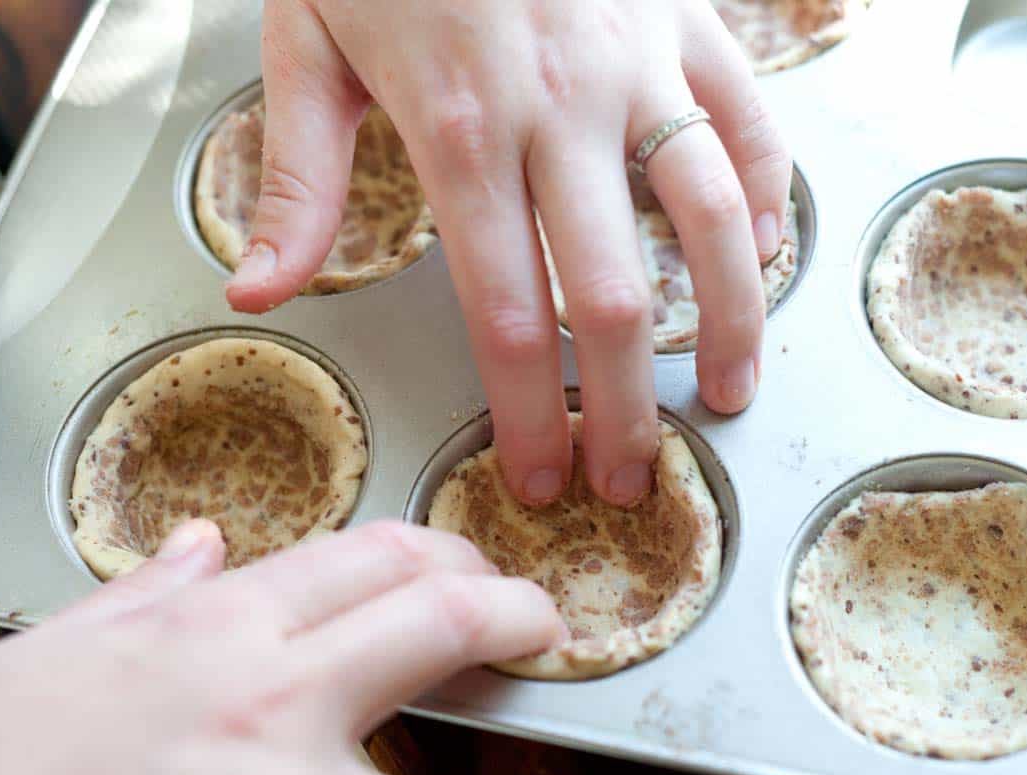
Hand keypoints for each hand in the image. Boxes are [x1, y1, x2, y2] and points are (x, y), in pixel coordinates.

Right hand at [0, 519, 563, 774]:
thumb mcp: (53, 657)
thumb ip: (144, 597)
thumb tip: (201, 548)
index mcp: (214, 629)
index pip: (377, 556)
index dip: (454, 559)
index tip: (484, 578)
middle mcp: (268, 697)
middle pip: (440, 616)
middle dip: (511, 611)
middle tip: (534, 628)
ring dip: (448, 774)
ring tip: (453, 774)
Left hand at [226, 0, 790, 506]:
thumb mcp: (305, 43)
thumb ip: (296, 180)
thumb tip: (259, 292)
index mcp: (461, 131)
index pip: (505, 314)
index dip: (528, 413)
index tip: (540, 477)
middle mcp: (563, 111)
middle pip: (612, 298)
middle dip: (624, 408)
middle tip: (626, 476)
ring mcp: (639, 66)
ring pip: (713, 221)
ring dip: (727, 325)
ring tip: (727, 396)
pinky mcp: (688, 24)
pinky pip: (749, 124)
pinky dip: (767, 198)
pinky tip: (763, 260)